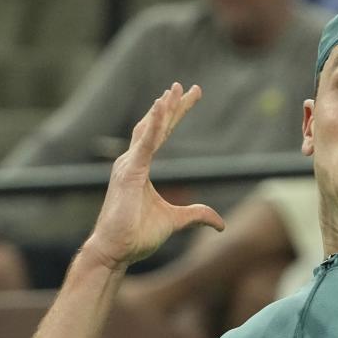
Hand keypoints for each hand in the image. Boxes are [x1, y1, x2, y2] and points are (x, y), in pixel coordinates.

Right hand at [83, 83, 224, 270]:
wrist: (117, 251)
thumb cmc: (137, 236)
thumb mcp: (176, 221)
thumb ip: (197, 216)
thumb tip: (220, 223)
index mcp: (140, 168)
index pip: (161, 134)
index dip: (174, 115)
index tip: (188, 96)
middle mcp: (132, 161)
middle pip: (156, 126)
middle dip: (172, 106)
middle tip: (188, 87)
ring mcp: (128, 165)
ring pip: (149, 129)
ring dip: (162, 108)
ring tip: (174, 90)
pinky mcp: (129, 173)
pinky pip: (145, 144)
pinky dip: (154, 125)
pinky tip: (162, 108)